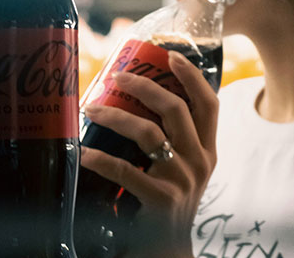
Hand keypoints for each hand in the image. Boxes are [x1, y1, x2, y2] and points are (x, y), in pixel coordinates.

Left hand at [80, 51, 219, 257]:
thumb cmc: (167, 202)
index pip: (209, 104)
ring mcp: (182, 180)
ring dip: (116, 116)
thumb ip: (172, 140)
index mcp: (208, 150)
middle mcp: (200, 161)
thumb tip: (134, 100)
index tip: (171, 55)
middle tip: (117, 77)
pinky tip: (84, 154)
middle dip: (144, 86)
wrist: (167, 250)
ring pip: (149, 133)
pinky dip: (101, 159)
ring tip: (91, 109)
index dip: (192, 76)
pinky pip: (126, 170)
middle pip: (176, 109)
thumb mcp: (182, 169)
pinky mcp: (161, 200)